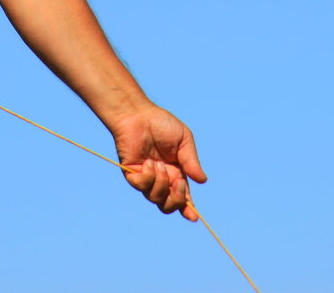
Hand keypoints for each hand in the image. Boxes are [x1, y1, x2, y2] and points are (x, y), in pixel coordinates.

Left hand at [111, 105, 206, 220]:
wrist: (139, 115)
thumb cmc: (161, 124)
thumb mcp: (184, 141)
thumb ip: (191, 162)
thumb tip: (202, 181)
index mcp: (176, 173)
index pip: (182, 198)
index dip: (188, 210)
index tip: (193, 217)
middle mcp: (161, 179)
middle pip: (168, 205)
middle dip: (176, 199)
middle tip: (178, 182)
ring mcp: (145, 178)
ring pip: (155, 198)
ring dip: (161, 183)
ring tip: (158, 163)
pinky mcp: (131, 174)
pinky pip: (140, 187)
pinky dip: (147, 178)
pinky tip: (148, 163)